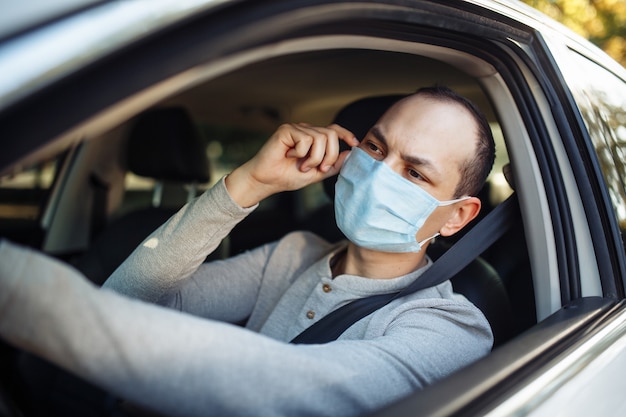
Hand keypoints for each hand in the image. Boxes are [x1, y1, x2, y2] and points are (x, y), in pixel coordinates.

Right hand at [226, 123, 358, 206]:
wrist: (267, 181)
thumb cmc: (287, 176)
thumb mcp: (316, 173)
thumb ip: (333, 165)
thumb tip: (350, 154)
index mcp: (313, 138)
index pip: (333, 130)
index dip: (345, 134)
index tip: (354, 143)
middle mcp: (306, 130)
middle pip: (330, 134)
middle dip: (329, 155)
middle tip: (319, 169)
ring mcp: (296, 128)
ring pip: (320, 138)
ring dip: (314, 158)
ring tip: (302, 166)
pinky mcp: (286, 129)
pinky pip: (305, 139)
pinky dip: (301, 153)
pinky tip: (290, 156)